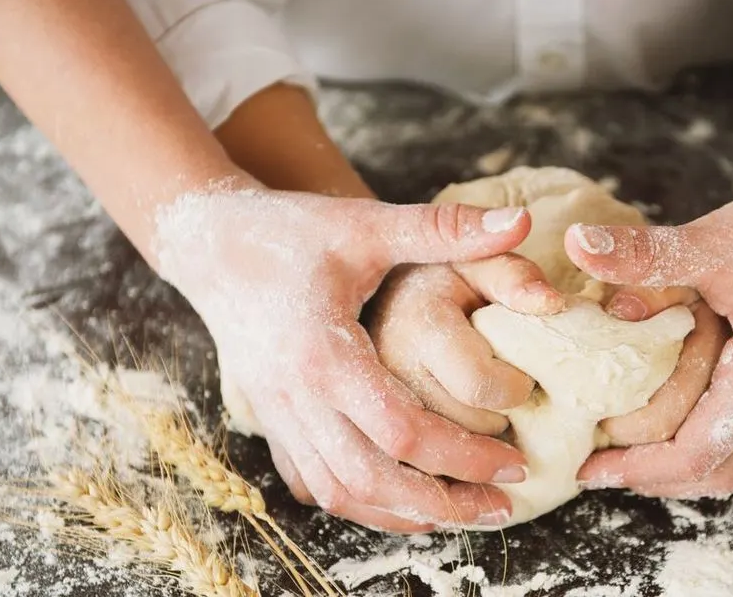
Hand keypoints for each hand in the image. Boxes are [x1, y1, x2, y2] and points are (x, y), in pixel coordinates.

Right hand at [153, 183, 536, 531]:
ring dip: (402, 512)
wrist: (210, 241)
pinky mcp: (271, 421)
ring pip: (339, 491)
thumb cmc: (292, 230)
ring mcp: (276, 415)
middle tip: (499, 505)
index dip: (464, 455)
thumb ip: (446, 227)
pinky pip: (313, 483)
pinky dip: (361, 500)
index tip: (515, 461)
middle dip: (441, 502)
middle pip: (370, 478)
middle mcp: (295, 395)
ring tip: (462, 512)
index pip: (401, 430)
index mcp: (324, 352)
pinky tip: (402, 499)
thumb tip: (522, 221)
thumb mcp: (370, 221)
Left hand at [570, 162, 732, 497]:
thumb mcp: (716, 237)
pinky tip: (693, 434)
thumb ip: (646, 251)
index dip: (638, 469)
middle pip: (722, 473)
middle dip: (658, 480)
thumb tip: (576, 243)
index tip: (589, 468)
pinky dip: (725, 454)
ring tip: (638, 459)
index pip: (699, 453)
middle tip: (602, 468)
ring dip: (692, 472)